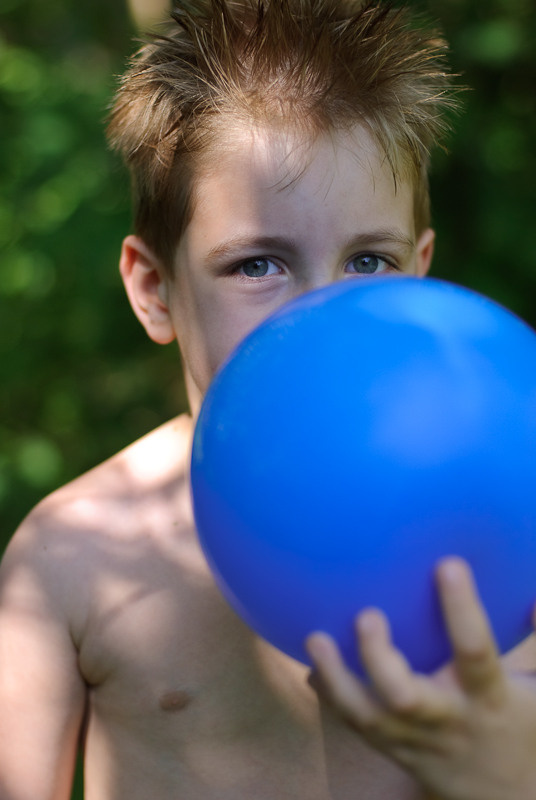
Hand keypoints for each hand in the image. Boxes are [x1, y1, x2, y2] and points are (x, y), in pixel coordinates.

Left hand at [306, 557, 535, 799]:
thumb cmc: (524, 729)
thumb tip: (534, 597)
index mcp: (490, 700)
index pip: (476, 653)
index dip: (462, 610)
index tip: (447, 564)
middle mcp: (449, 722)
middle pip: (405, 698)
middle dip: (380, 658)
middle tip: (366, 614)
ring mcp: (417, 743)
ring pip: (369, 718)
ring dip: (338, 679)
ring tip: (315, 638)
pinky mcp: (396, 753)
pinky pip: (359, 728)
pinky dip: (333, 697)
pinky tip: (314, 669)